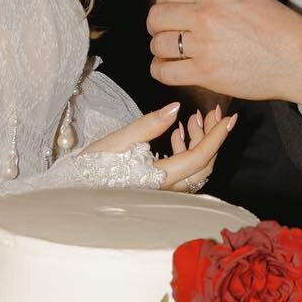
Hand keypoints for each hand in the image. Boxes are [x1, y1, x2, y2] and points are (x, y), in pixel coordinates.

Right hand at [87, 100, 237, 191]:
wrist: (73, 190)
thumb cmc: (91, 166)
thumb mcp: (117, 141)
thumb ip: (148, 125)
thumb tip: (176, 108)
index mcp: (158, 178)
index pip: (198, 157)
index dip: (216, 137)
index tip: (228, 118)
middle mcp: (166, 191)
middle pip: (203, 166)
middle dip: (212, 137)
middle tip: (213, 112)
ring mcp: (164, 193)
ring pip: (196, 171)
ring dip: (200, 143)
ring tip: (193, 119)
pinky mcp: (158, 190)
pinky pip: (184, 173)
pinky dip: (187, 152)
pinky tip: (177, 134)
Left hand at [148, 0, 301, 104]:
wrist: (300, 58)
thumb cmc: (277, 26)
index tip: (170, 9)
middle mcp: (206, 15)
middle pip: (156, 16)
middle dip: (157, 24)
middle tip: (168, 31)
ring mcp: (204, 46)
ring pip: (158, 44)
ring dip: (161, 48)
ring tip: (172, 51)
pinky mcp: (205, 74)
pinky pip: (164, 72)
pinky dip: (161, 70)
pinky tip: (170, 67)